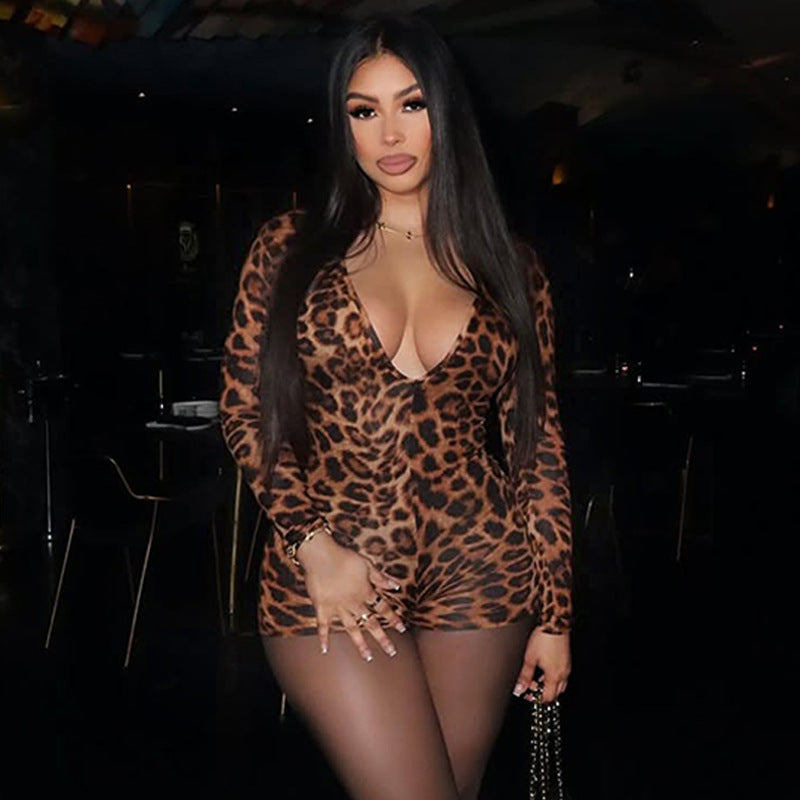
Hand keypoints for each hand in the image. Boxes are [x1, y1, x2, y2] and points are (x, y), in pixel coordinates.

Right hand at [296, 531, 406, 660]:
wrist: (321, 556)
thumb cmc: (344, 557)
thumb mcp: (367, 564)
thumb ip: (380, 577)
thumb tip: (396, 586)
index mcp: (365, 592)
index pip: (383, 608)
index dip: (393, 618)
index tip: (403, 628)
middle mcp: (354, 604)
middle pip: (371, 623)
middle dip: (382, 638)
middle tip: (392, 652)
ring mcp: (338, 608)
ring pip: (351, 629)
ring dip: (360, 644)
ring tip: (368, 657)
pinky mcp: (322, 608)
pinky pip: (323, 626)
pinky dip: (323, 637)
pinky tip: (324, 650)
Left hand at [513, 627, 570, 703]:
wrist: (554, 625)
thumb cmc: (543, 639)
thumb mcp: (530, 658)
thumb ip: (525, 676)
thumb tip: (520, 689)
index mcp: (553, 676)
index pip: (548, 697)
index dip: (538, 700)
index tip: (530, 698)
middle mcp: (563, 673)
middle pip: (556, 693)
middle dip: (544, 693)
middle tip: (533, 688)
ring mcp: (566, 667)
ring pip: (561, 685)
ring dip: (550, 686)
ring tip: (537, 679)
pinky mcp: (567, 660)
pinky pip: (563, 675)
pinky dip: (554, 678)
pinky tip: (545, 670)